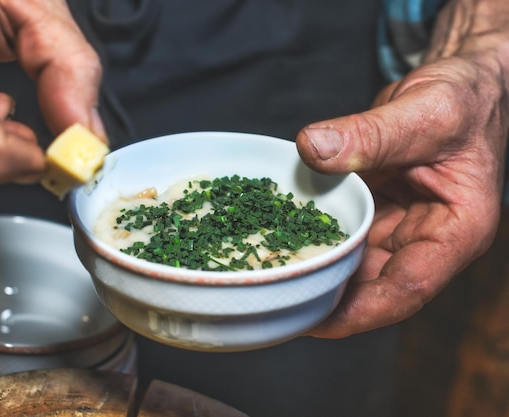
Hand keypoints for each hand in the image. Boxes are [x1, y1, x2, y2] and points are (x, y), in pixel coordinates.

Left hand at [296, 0, 508, 337]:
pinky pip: (344, 228)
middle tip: (276, 300)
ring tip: (270, 276)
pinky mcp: (376, 207)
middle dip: (327, 298)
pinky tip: (280, 236)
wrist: (461, 81)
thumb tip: (313, 147)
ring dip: (318, 268)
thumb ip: (371, 133)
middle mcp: (426, 237)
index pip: (407, 289)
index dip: (358, 311)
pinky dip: (315, 233)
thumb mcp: (425, 112)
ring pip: (355, 261)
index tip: (313, 322)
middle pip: (374, 285)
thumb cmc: (465, 98)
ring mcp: (399, 224)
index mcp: (456, 231)